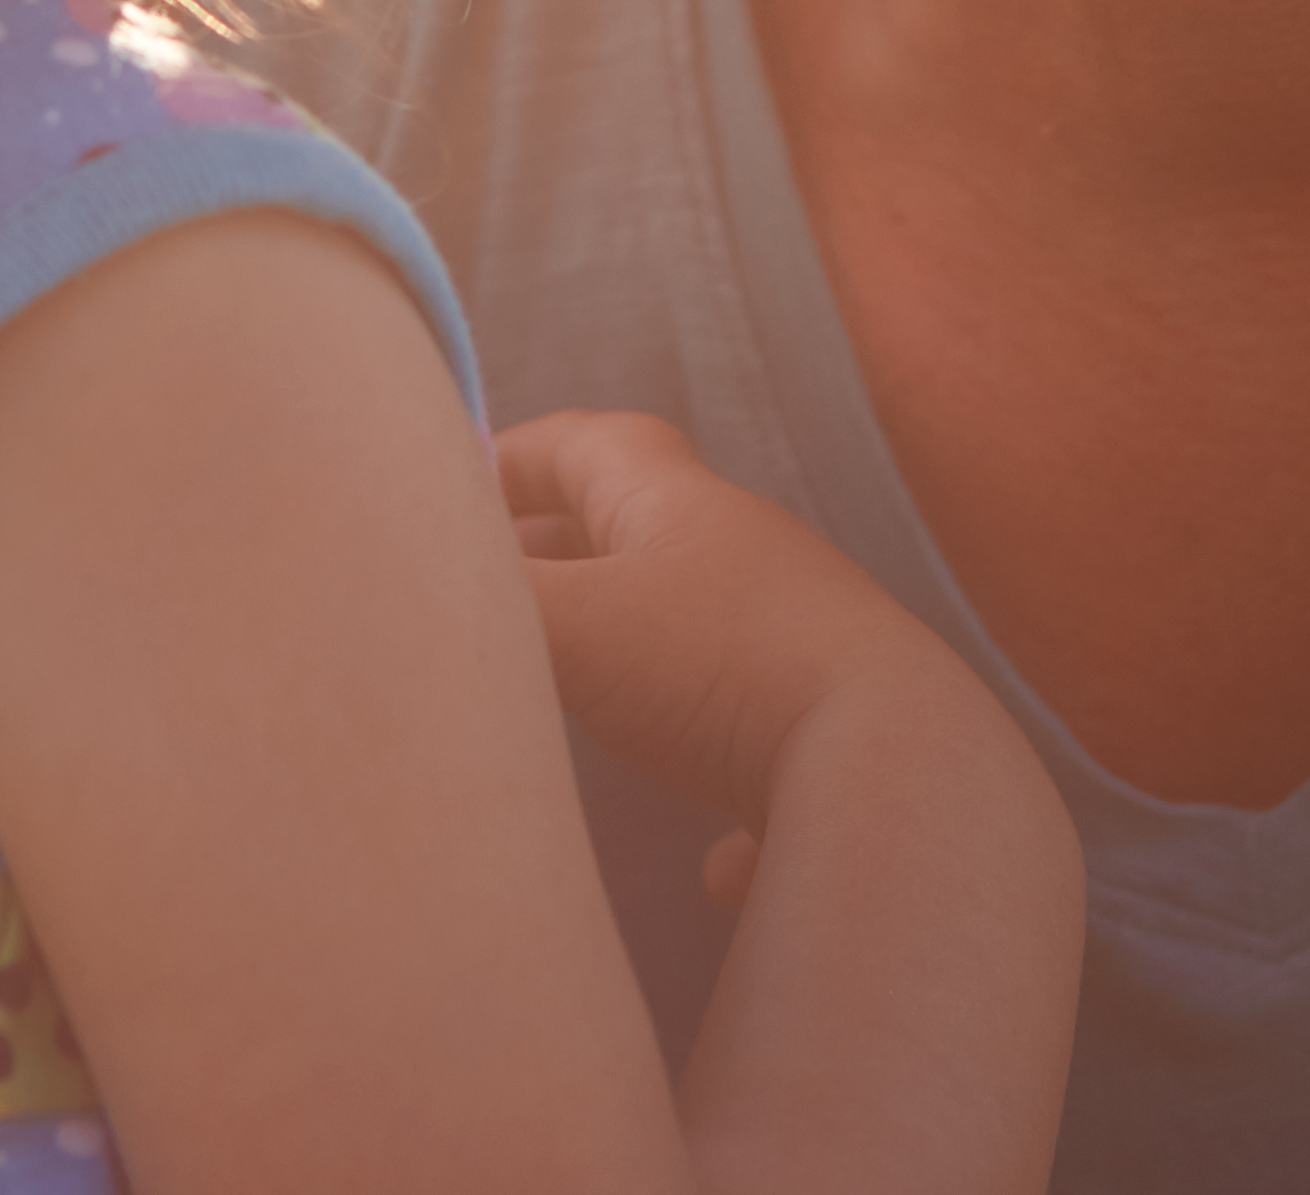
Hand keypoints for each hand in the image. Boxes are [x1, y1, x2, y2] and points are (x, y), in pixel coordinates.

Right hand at [499, 411, 984, 848]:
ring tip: (562, 697)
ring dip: (631, 657)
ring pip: (697, 637)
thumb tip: (417, 591)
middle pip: (643, 534)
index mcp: (681, 510)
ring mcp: (800, 652)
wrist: (893, 767)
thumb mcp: (573, 625)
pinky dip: (724, 787)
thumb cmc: (718, 667)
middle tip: (490, 589)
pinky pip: (765, 757)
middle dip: (563, 551)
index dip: (516, 453)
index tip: (452, 478)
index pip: (589, 445)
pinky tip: (707, 864)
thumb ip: (489, 605)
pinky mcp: (838, 747)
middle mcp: (748, 563)